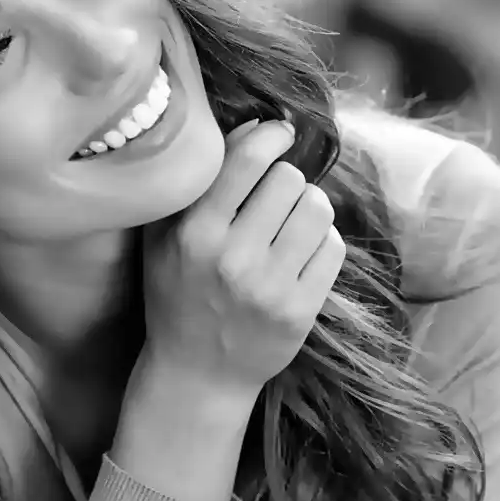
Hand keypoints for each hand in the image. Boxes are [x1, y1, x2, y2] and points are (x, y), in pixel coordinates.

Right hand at [140, 117, 345, 397]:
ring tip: (292, 224)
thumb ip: (199, 183)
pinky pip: (334, 248)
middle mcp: (232, 259)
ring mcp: (271, 287)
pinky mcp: (302, 310)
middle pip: (290, 180)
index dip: (271, 136)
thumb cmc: (178, 294)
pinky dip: (323, 242)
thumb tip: (254, 126)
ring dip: (310, 208)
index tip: (280, 133)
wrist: (197, 374)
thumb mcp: (165, 238)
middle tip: (277, 197)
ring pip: (318, 210)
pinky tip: (303, 253)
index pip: (246, 161)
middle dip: (288, 180)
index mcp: (193, 234)